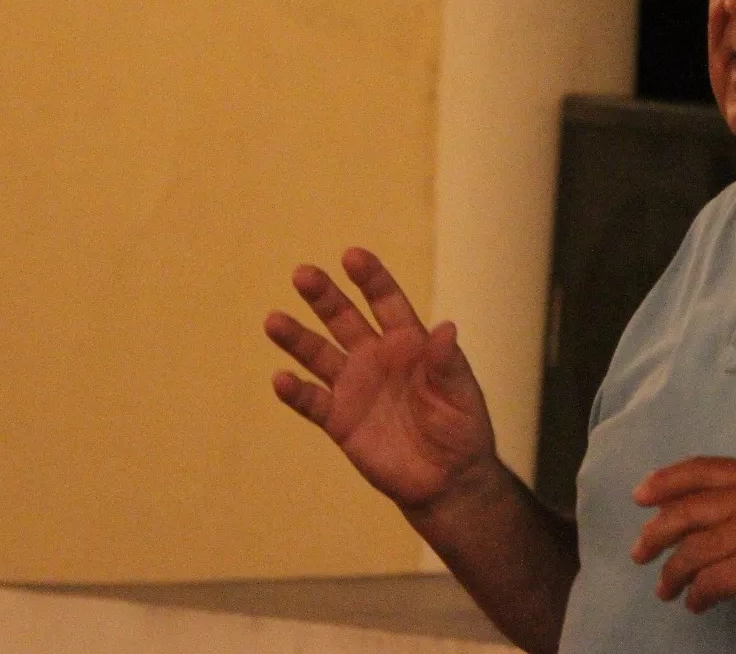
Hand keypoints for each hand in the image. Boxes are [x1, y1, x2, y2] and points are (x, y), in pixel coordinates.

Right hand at [265, 247, 496, 510]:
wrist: (447, 479)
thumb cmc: (461, 428)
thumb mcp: (460, 394)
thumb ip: (448, 363)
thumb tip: (447, 328)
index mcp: (409, 342)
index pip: (386, 301)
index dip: (371, 278)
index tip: (352, 255)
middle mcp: (376, 357)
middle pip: (344, 319)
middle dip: (324, 296)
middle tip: (303, 273)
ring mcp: (354, 387)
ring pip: (319, 354)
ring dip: (296, 338)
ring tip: (274, 320)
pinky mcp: (339, 420)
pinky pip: (312, 401)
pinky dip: (295, 391)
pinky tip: (281, 379)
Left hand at [630, 457, 735, 651]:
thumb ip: (732, 500)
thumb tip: (670, 507)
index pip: (702, 469)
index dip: (666, 480)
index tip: (640, 496)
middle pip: (687, 510)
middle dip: (655, 534)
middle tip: (638, 553)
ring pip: (692, 551)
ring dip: (672, 574)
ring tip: (666, 590)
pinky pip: (707, 582)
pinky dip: (695, 596)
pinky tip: (695, 603)